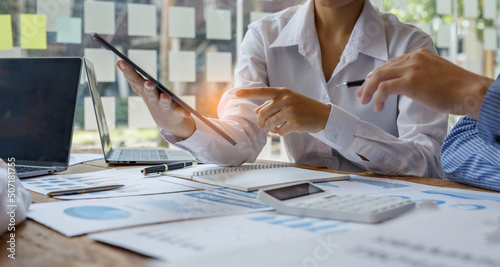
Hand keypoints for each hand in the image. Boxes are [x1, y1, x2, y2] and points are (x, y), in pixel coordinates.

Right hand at [117, 60, 194, 138]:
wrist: (168, 121)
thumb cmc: (154, 100)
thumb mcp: (142, 88)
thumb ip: (132, 77)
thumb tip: (118, 62)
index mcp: (144, 92)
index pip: (135, 80)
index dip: (128, 72)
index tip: (120, 61)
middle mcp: (153, 100)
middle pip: (150, 93)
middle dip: (149, 89)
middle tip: (148, 83)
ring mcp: (164, 107)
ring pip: (163, 103)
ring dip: (164, 100)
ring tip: (165, 96)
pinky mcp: (176, 112)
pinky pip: (180, 112)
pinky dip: (183, 112)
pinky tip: (187, 112)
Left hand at [236, 87, 330, 135]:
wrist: (322, 115)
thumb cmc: (302, 107)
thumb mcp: (287, 101)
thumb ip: (271, 104)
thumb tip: (256, 110)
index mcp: (282, 92)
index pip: (262, 91)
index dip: (248, 93)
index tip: (235, 93)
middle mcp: (286, 99)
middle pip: (263, 114)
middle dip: (261, 122)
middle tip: (262, 126)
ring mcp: (291, 111)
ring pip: (270, 124)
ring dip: (272, 128)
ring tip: (279, 126)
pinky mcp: (295, 123)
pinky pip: (279, 132)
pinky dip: (280, 133)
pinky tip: (287, 129)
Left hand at [356, 48, 493, 118]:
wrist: (470, 92)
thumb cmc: (457, 89)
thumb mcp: (435, 74)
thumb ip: (419, 74)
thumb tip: (404, 86)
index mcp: (419, 54)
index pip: (392, 63)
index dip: (378, 75)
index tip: (370, 85)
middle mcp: (413, 58)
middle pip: (382, 68)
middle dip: (368, 83)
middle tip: (362, 95)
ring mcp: (411, 69)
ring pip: (379, 77)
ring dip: (368, 90)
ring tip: (365, 102)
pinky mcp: (410, 82)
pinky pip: (384, 88)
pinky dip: (377, 98)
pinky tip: (378, 107)